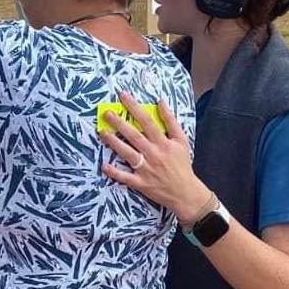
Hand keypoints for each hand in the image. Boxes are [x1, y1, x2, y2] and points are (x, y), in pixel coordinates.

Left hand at [99, 90, 210, 222]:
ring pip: (127, 153)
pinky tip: (104, 166)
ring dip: (114, 143)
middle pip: (134, 135)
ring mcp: (146, 169)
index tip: (123, 96)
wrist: (185, 192)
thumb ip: (171, 121)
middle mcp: (153, 154)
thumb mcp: (181, 141)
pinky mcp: (141, 183)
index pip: (147, 121)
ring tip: (102, 132)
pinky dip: (115, 172)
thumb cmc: (182, 165)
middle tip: (106, 113)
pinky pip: (125, 177)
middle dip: (119, 123)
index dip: (134, 107)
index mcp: (163, 143)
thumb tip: (161, 102)